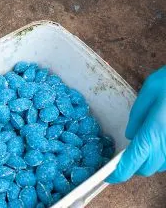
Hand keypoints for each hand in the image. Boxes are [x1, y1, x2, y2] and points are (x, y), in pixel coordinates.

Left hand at [107, 66, 165, 182]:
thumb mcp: (149, 92)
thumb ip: (137, 116)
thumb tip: (130, 136)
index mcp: (154, 131)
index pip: (133, 161)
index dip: (119, 173)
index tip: (108, 176)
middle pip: (146, 168)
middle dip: (133, 165)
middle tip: (123, 155)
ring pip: (160, 166)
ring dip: (148, 161)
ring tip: (143, 145)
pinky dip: (161, 156)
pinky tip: (158, 142)